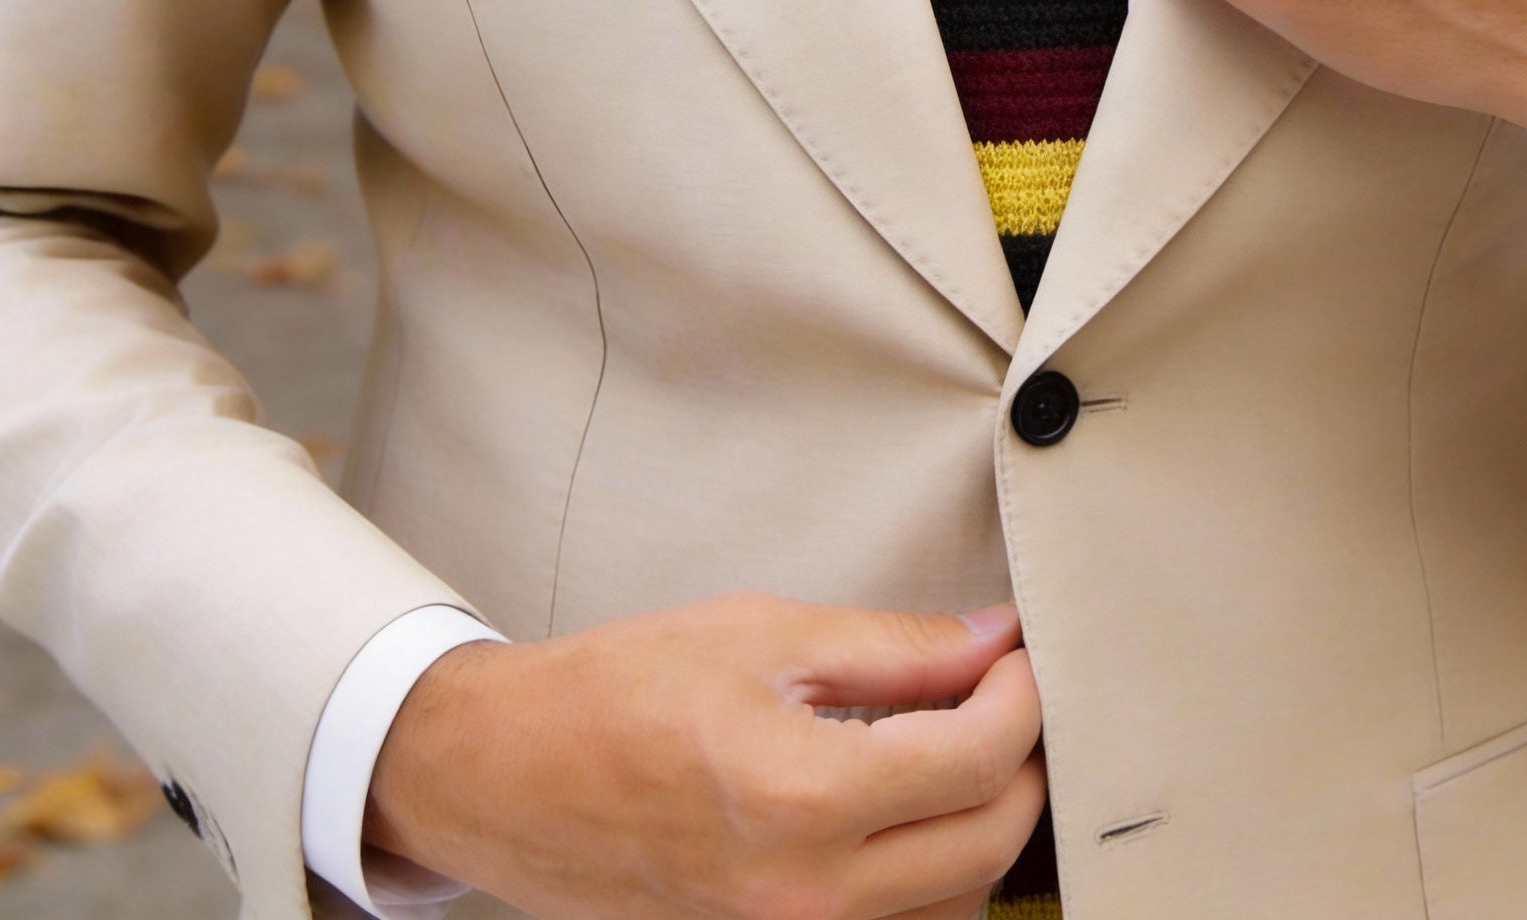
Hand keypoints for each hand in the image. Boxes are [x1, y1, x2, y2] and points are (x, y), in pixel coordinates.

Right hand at [364, 592, 1044, 919]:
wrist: (507, 774)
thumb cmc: (615, 693)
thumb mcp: (762, 634)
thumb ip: (892, 648)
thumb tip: (989, 640)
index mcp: (801, 798)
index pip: (976, 760)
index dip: (1019, 695)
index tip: (1015, 656)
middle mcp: (804, 896)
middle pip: (987, 846)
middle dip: (1019, 762)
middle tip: (1001, 696)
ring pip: (954, 907)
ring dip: (980, 828)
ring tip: (957, 750)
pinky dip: (929, 879)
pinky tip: (907, 814)